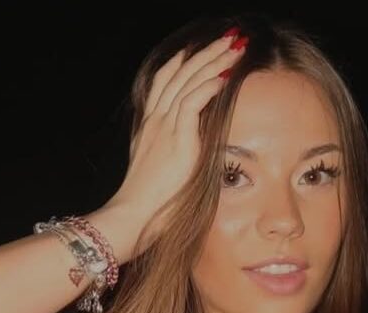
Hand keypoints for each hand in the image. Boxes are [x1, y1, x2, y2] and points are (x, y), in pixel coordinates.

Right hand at [103, 31, 247, 249]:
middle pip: (179, 74)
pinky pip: (192, 103)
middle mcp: (155, 121)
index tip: (200, 50)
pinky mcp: (176, 140)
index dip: (183, 63)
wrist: (132, 217)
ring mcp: (163, 128)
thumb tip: (194, 154)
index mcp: (151, 127)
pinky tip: (225, 76)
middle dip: (206, 53)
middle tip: (229, 38)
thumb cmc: (148, 205)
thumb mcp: (161, 173)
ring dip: (214, 62)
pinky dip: (209, 86)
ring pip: (188, 82)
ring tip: (235, 47)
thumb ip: (175, 157)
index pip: (165, 82)